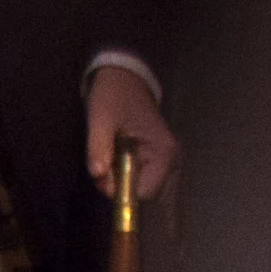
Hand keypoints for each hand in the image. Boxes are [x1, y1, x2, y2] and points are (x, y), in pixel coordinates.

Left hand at [86, 62, 178, 201]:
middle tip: (102, 171)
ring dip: (123, 183)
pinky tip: (115, 165)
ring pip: (145, 188)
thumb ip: (99, 147)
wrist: (123, 78)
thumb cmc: (114, 96)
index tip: (101, 178)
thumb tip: (97, 175)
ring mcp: (166, 160)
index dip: (122, 191)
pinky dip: (128, 179)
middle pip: (148, 193)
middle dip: (122, 189)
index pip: (147, 191)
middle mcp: (172, 159)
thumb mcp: (101, 119)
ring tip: (107, 164)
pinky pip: (144, 179)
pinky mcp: (157, 158)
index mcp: (164, 151)